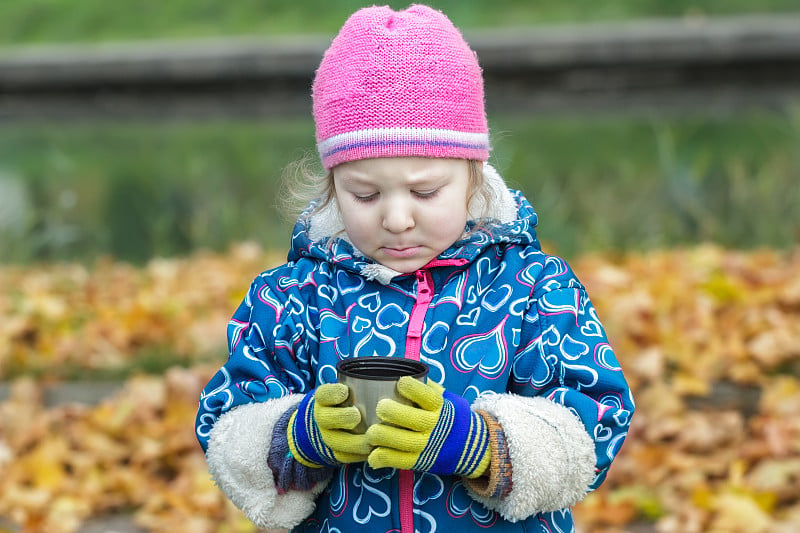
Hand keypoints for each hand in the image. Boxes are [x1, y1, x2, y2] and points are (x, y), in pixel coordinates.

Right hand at [287, 383, 370, 467]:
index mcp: (324, 398)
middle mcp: (322, 417)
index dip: (332, 393)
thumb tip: (396, 378)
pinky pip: (345, 457)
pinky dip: (359, 456)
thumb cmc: (350, 400)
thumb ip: (364, 385)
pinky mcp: (335, 452)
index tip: (345, 391)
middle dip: (341, 417)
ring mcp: (327, 436)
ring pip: (336, 441)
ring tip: (371, 439)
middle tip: (357, 416)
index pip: (323, 394)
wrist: (332, 422)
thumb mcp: (350, 389)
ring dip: (353, 442)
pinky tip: (375, 451)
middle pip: (326, 418)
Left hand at [366, 376, 489, 477]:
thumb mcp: (446, 398)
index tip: (400, 382)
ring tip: (371, 432)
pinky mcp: (420, 461)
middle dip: (393, 412)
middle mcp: (435, 426)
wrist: (469, 446)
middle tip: (380, 407)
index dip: (413, 388)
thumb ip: (428, 387)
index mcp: (440, 407)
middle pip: (414, 419)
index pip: (428, 397)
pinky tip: (372, 455)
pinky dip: (383, 458)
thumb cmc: (449, 416)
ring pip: (403, 442)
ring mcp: (427, 445)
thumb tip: (404, 370)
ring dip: (383, 436)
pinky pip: (399, 461)